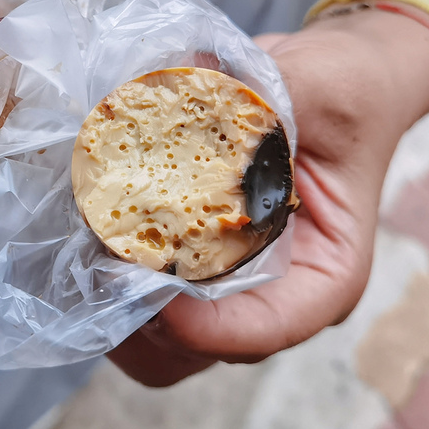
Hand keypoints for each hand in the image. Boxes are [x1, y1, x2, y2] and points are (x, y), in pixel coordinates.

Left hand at [108, 6, 428, 385]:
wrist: (336, 78)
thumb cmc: (345, 91)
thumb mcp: (320, 87)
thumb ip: (258, 104)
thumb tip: (176, 99)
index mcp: (325, 271)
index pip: (265, 328)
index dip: (200, 325)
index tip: (146, 283)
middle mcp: (275, 292)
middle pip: (198, 350)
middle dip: (142, 321)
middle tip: (99, 260)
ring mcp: (230, 282)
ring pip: (159, 340)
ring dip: (115, 303)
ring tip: (83, 244)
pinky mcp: (194, 260)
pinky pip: (142, 300)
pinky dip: (109, 278)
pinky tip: (86, 227)